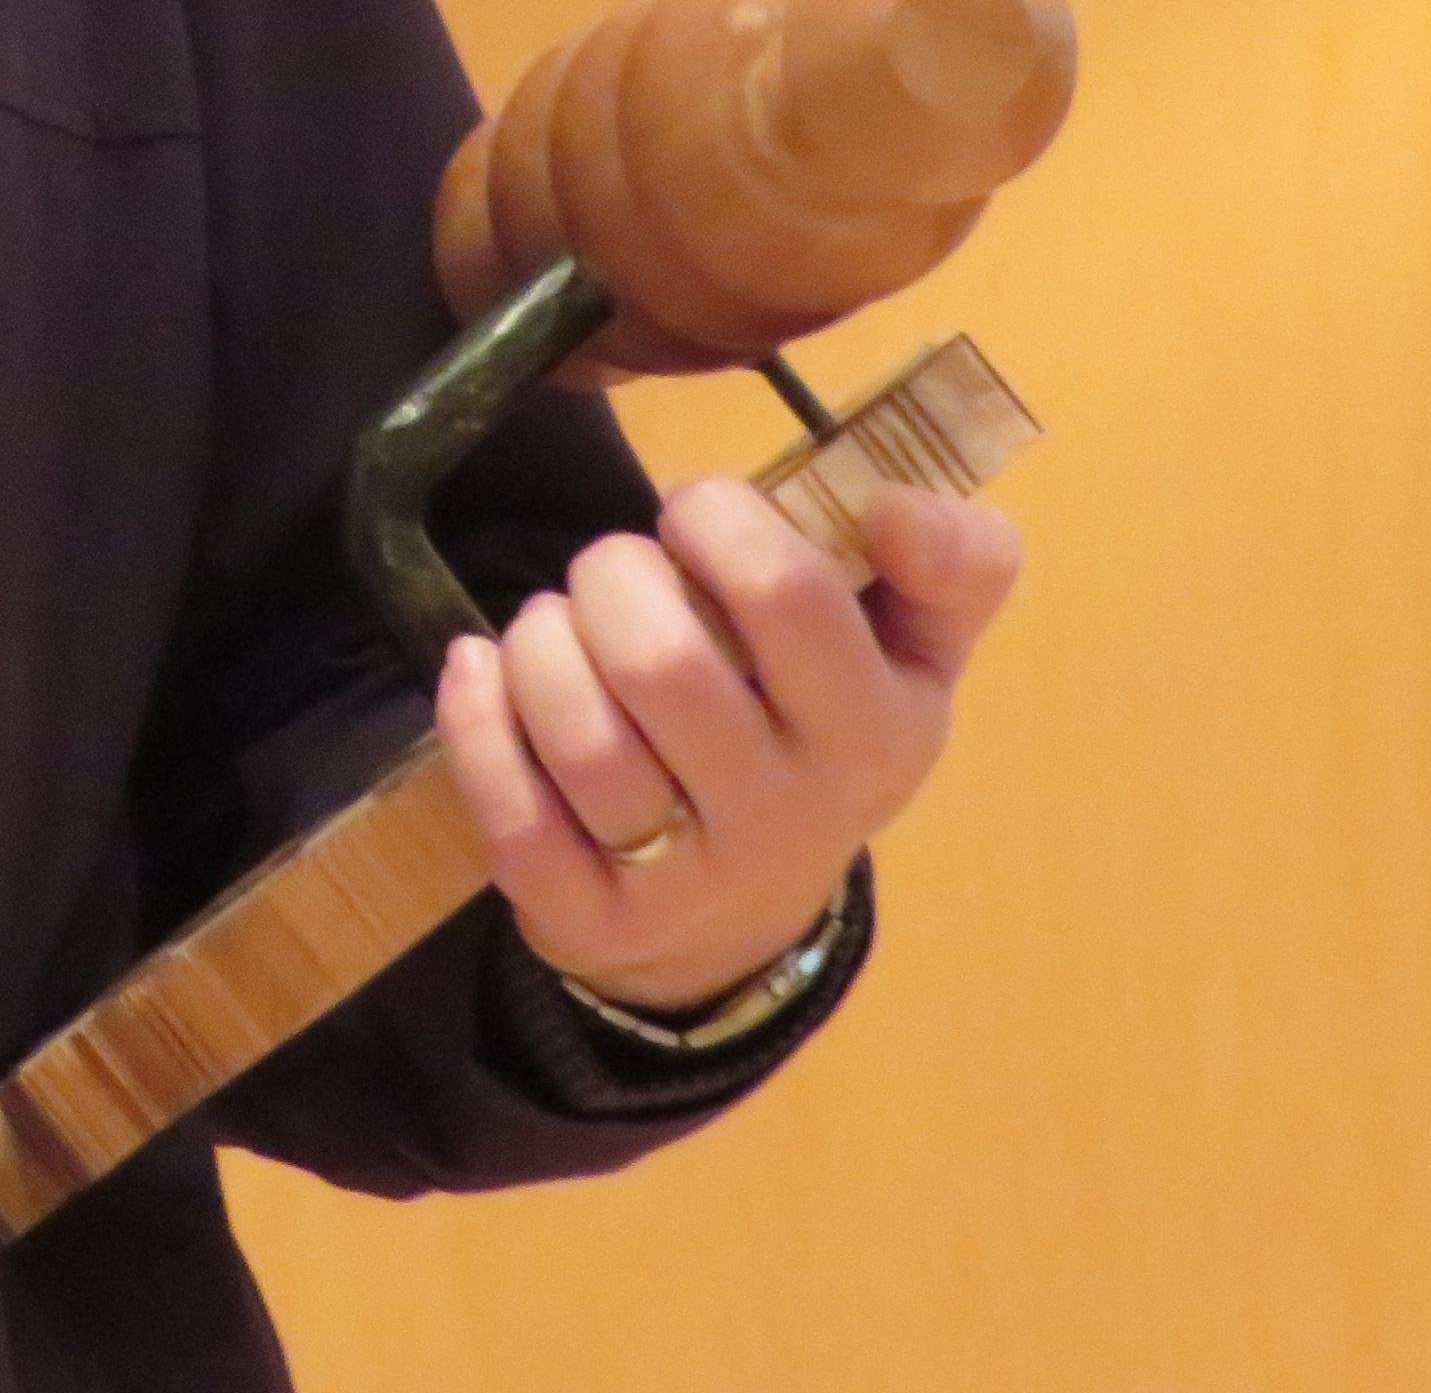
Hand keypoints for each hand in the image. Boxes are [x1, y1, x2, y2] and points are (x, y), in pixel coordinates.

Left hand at [434, 475, 1017, 1015]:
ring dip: (540, 646)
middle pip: (663, 662)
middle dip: (611, 576)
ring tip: (552, 626)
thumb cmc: (821, 738)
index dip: (719, 520)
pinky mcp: (593, 921)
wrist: (747, 917)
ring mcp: (688, 881)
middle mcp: (788, 815)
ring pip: (583, 740)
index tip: (693, 512)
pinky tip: (479, 668)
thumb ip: (952, 563)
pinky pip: (514, 819)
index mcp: (874, 730)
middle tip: (613, 572)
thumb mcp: (914, 655)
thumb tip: (900, 509)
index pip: (790, 595)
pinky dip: (477, 724)